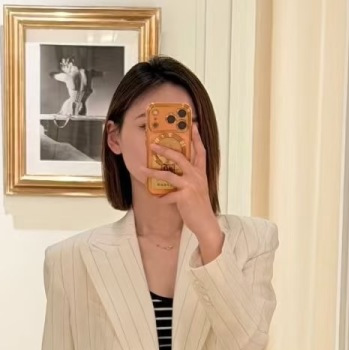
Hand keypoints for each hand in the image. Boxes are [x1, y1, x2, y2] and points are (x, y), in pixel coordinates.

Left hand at [138, 124, 219, 241]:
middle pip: (180, 157)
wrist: (205, 223)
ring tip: (142, 169)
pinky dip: (161, 198)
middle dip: (165, 150)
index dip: (196, 138)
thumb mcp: (198, 188)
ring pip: (169, 174)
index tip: (192, 126)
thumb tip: (174, 171)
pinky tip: (156, 199)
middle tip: (152, 145)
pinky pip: (167, 195)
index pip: (200, 151)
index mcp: (201, 173)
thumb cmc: (199, 206)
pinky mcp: (185, 197)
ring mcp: (191, 186)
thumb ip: (189, 177)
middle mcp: (197, 176)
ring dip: (153, 172)